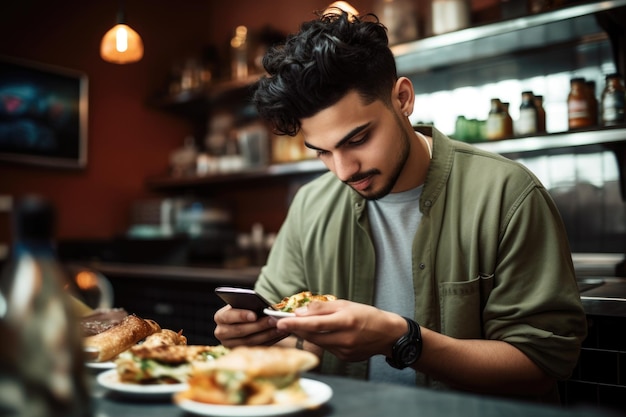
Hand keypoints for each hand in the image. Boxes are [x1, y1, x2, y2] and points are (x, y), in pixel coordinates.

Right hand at [213, 305, 288, 346]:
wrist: (244, 321)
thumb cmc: (245, 309)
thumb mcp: (244, 305)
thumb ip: (250, 306)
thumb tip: (265, 308)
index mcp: (220, 317)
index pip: (228, 316)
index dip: (241, 315)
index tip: (254, 315)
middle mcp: (221, 332)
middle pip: (240, 331)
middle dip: (259, 325)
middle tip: (273, 320)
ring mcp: (230, 345)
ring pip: (249, 341)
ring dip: (267, 334)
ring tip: (280, 327)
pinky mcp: (241, 352)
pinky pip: (256, 347)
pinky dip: (270, 340)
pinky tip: (280, 334)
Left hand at [274, 300, 405, 361]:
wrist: (388, 334)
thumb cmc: (367, 315)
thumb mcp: (346, 304)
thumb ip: (322, 308)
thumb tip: (301, 312)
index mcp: (345, 321)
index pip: (314, 324)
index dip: (295, 324)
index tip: (280, 322)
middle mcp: (344, 338)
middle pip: (313, 336)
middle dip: (296, 330)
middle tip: (282, 323)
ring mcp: (345, 351)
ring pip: (318, 343)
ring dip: (307, 335)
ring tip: (299, 326)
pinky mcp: (345, 358)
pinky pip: (327, 349)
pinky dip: (322, 341)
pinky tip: (322, 334)